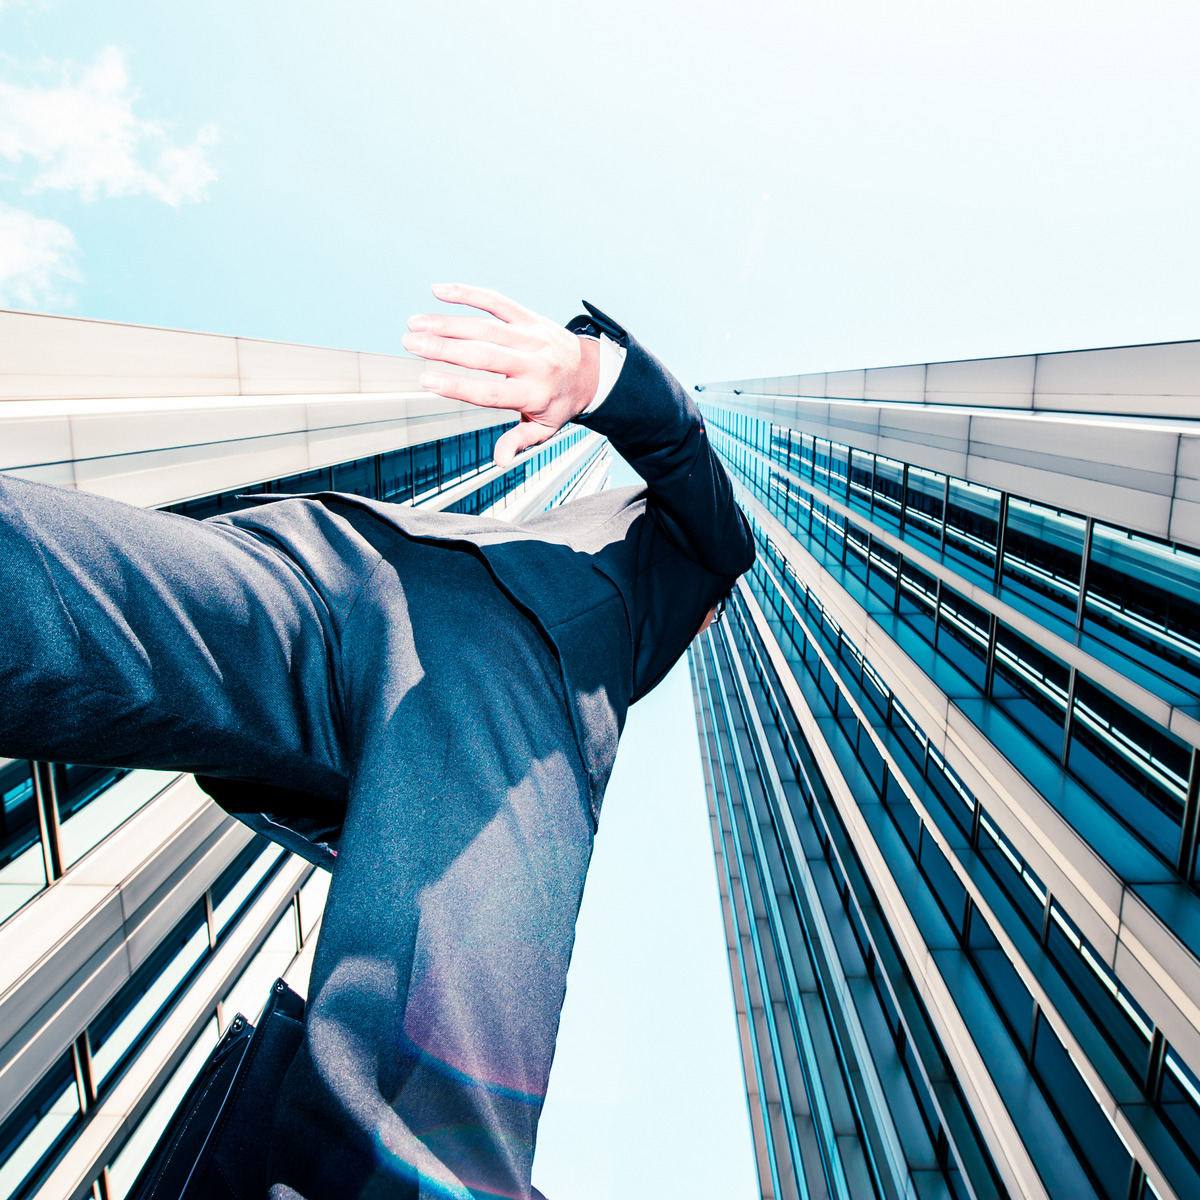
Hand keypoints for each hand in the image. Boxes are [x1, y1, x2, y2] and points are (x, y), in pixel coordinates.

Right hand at [403, 283, 599, 467]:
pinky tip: (439, 291)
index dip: (458, 387)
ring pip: (485, 327)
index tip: (427, 381)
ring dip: (447, 322)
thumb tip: (500, 461)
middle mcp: (533, 363)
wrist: (591, 371)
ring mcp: (531, 337)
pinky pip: (497, 301)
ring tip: (415, 323)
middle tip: (410, 343)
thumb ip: (520, 441)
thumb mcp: (545, 429)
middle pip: (483, 355)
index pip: (491, 392)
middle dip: (444, 348)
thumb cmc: (558, 403)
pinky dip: (468, 294)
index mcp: (534, 394)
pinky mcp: (529, 317)